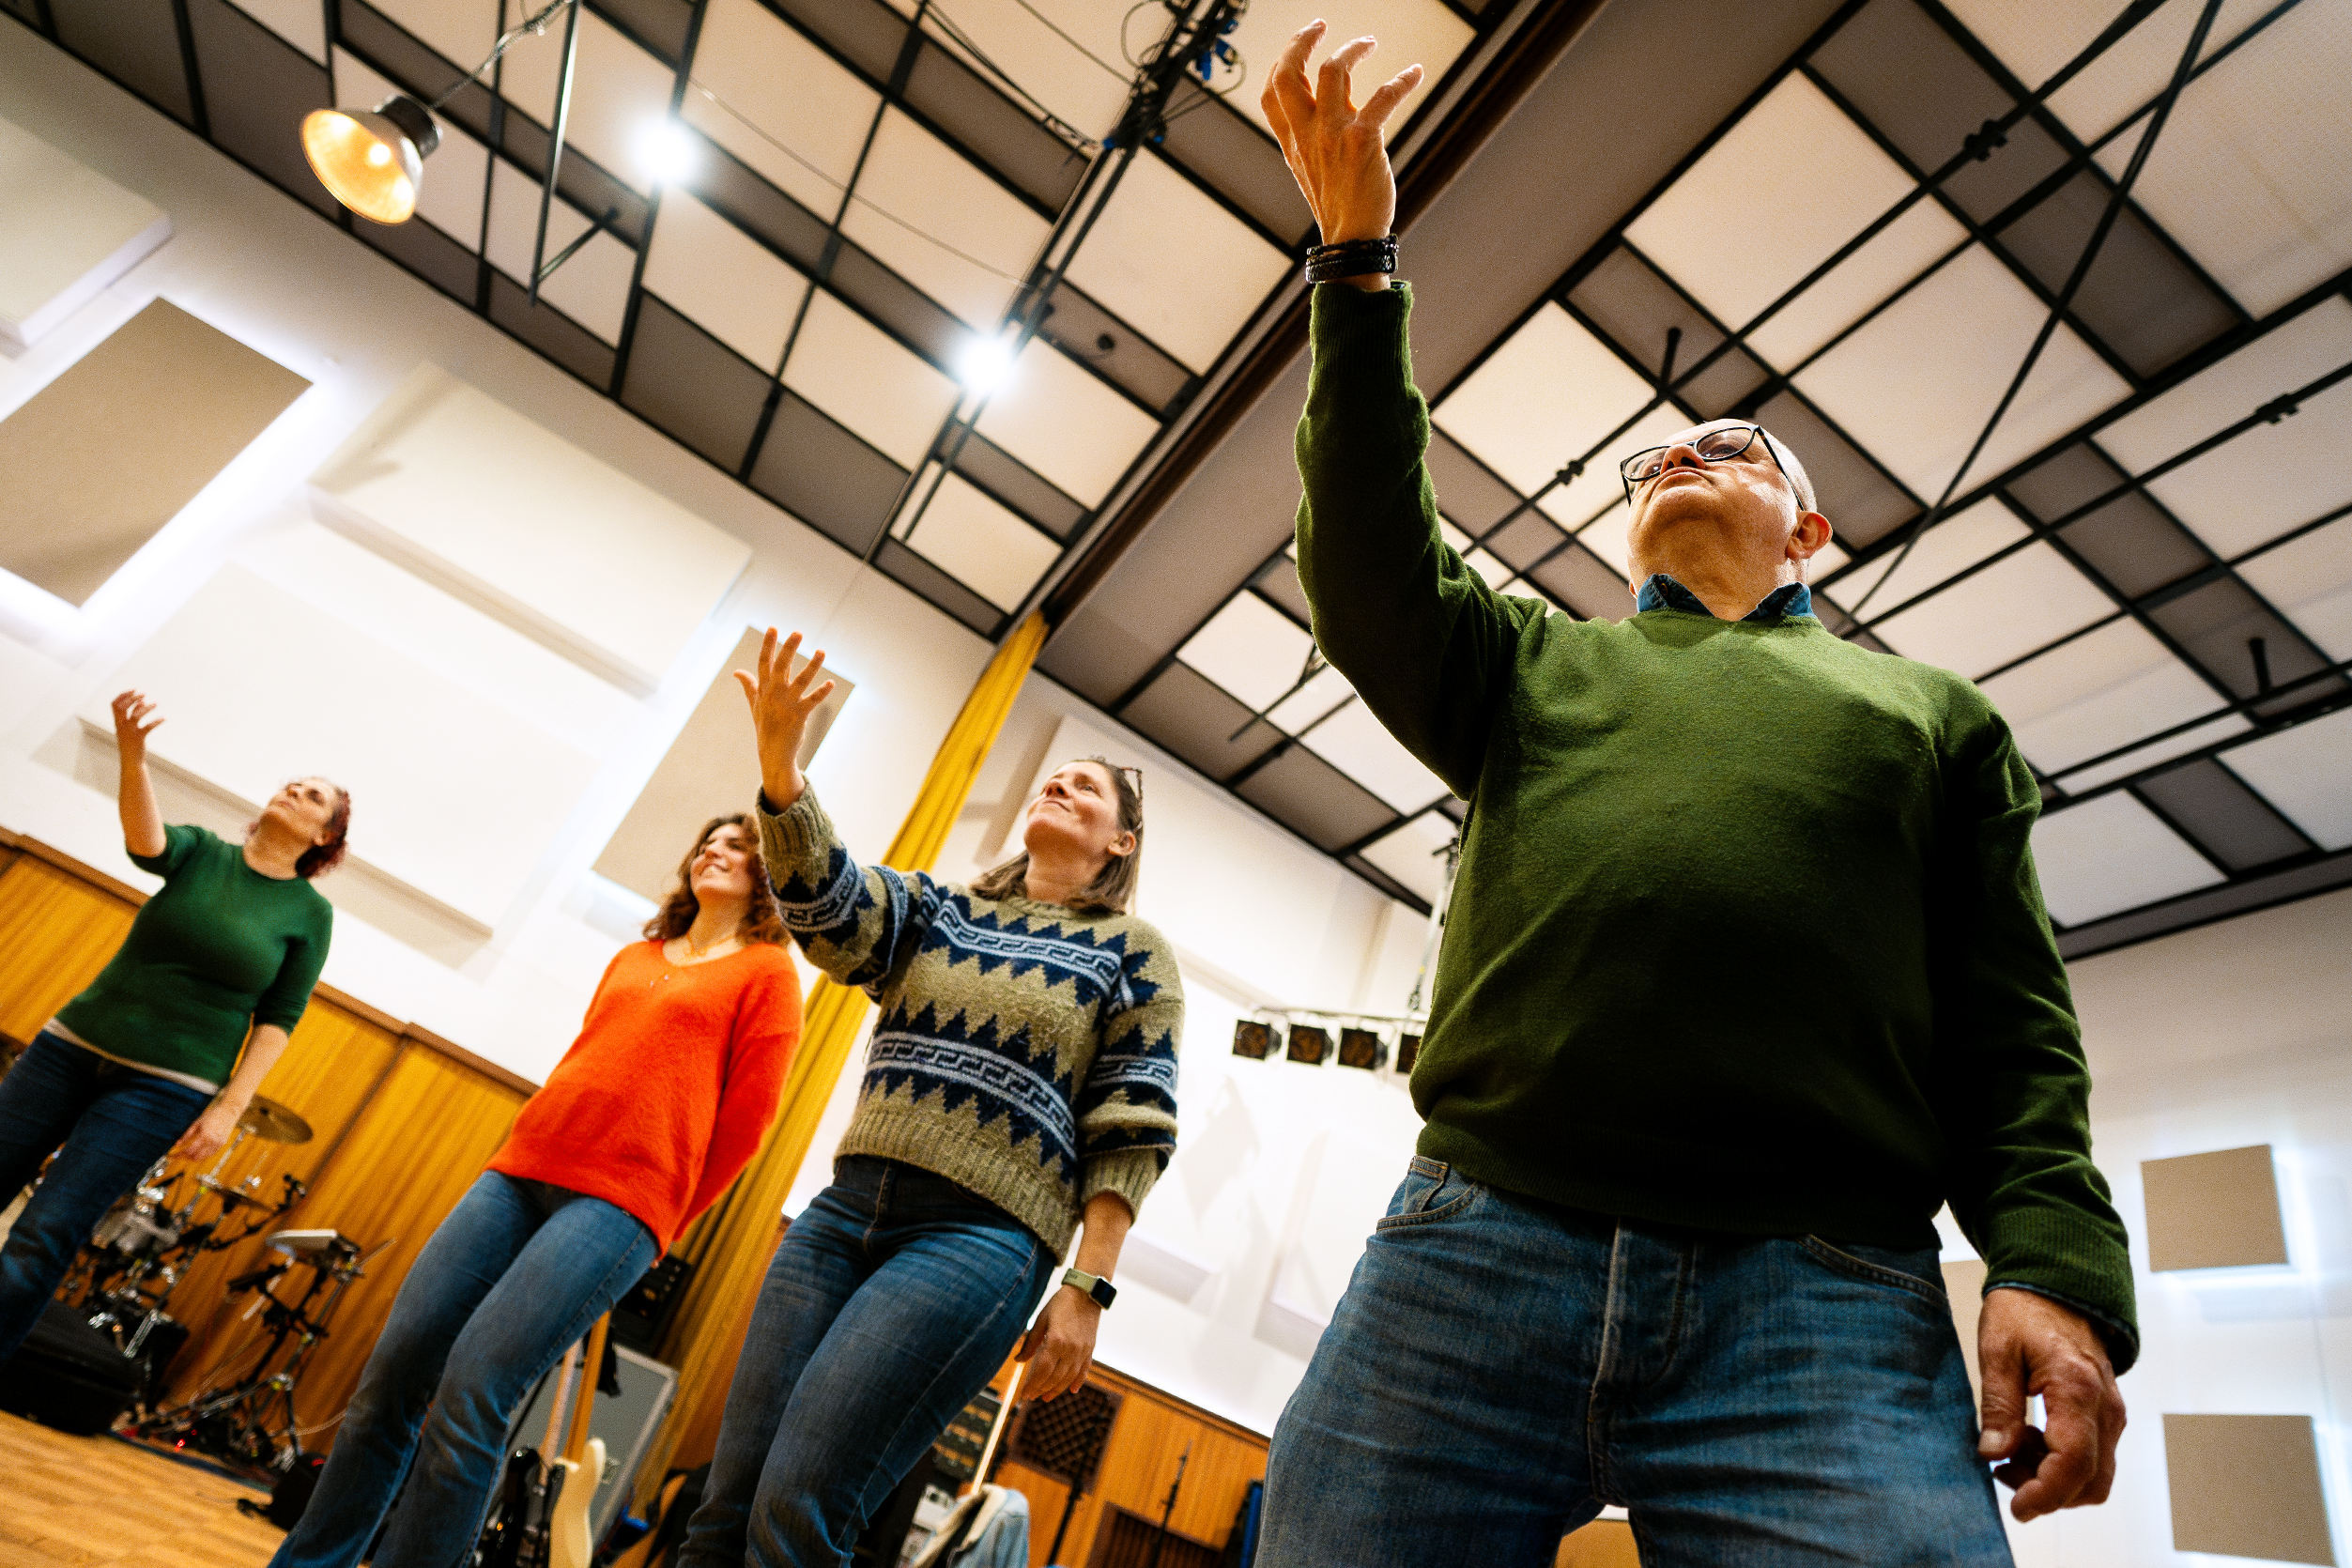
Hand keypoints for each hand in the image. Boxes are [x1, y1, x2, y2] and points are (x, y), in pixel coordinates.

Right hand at [110, 689, 163, 760]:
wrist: (131, 761)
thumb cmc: (131, 742)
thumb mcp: (130, 728)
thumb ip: (134, 713)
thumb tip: (143, 701)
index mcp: (117, 722)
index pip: (114, 705)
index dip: (123, 695)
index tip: (134, 689)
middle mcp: (121, 725)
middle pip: (122, 707)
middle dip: (132, 698)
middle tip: (144, 693)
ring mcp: (129, 731)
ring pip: (136, 715)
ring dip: (146, 708)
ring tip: (156, 703)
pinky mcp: (138, 738)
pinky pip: (148, 727)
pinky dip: (157, 721)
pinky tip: (164, 718)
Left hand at [173, 1099, 243, 1162]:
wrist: (229, 1112)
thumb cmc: (212, 1115)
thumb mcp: (196, 1123)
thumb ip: (186, 1135)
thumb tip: (177, 1145)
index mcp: (204, 1136)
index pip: (188, 1151)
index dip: (179, 1155)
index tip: (171, 1156)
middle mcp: (211, 1142)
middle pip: (195, 1157)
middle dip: (186, 1157)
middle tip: (180, 1154)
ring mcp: (218, 1144)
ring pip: (203, 1157)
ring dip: (194, 1157)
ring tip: (188, 1153)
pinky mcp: (222, 1144)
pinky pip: (210, 1154)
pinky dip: (203, 1155)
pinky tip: (198, 1151)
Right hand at [734, 629, 836, 809]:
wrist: (772, 752)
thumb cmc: (764, 726)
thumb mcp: (754, 704)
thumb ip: (749, 686)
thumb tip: (737, 672)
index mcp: (763, 690)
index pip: (763, 663)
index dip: (768, 645)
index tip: (773, 628)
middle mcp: (774, 694)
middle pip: (781, 667)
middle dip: (789, 649)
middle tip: (798, 632)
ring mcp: (787, 704)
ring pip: (801, 681)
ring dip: (812, 666)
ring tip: (822, 651)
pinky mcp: (799, 715)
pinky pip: (812, 701)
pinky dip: (822, 692)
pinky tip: (831, 684)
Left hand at [1016, 1285, 1101, 1401]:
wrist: (1086, 1293)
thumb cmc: (1059, 1304)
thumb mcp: (1041, 1320)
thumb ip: (1030, 1342)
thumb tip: (1018, 1360)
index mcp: (1056, 1341)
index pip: (1042, 1371)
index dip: (1032, 1384)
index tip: (1024, 1394)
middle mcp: (1071, 1349)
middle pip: (1055, 1377)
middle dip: (1041, 1389)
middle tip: (1032, 1397)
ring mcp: (1082, 1350)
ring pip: (1069, 1377)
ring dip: (1057, 1389)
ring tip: (1046, 1397)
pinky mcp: (1090, 1349)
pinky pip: (1084, 1369)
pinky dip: (1078, 1381)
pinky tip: (1073, 1390)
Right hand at [1261, 20, 1422, 276]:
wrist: (1353, 238)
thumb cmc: (1338, 203)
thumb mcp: (1312, 166)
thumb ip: (1316, 130)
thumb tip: (1336, 95)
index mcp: (1292, 141)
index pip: (1272, 91)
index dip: (1281, 61)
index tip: (1300, 45)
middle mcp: (1307, 134)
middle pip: (1290, 74)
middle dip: (1303, 41)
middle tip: (1321, 25)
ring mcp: (1332, 136)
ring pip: (1334, 71)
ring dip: (1353, 49)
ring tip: (1369, 43)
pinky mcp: (1361, 142)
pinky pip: (1382, 97)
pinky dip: (1402, 80)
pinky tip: (1415, 72)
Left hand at [1976, 1287, 2125, 1519]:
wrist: (2057, 1284)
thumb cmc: (2024, 1310)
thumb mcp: (1997, 1350)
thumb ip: (1999, 1405)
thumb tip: (1994, 1454)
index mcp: (2077, 1389)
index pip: (2074, 1464)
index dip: (2046, 1494)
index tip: (2016, 1507)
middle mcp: (2105, 1407)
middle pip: (2092, 1481)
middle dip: (2048, 1492)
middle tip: (2002, 1474)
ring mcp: (2111, 1411)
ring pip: (2096, 1474)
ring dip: (2054, 1479)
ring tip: (2010, 1452)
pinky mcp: (2107, 1413)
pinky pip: (2095, 1456)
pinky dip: (2063, 1463)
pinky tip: (2029, 1440)